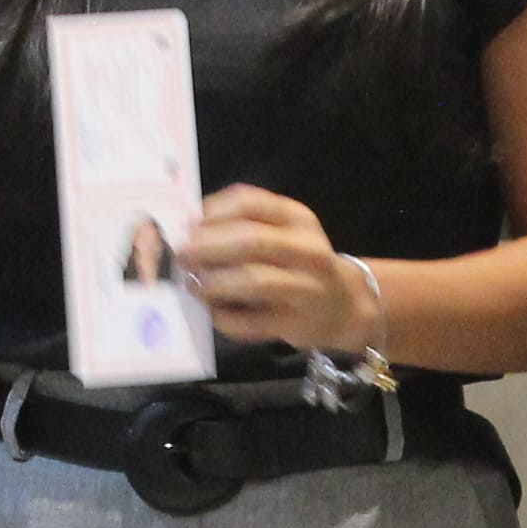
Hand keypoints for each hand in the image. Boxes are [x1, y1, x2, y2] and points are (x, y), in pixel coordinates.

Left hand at [176, 186, 379, 354]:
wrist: (344, 305)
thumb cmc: (299, 264)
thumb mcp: (283, 233)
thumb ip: (243, 225)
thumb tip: (188, 229)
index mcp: (298, 219)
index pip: (250, 203)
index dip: (212, 212)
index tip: (187, 224)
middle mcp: (307, 250)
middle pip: (251, 240)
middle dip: (208, 247)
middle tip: (181, 255)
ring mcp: (306, 288)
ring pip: (254, 280)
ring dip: (214, 283)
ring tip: (193, 284)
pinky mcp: (296, 324)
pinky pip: (251, 321)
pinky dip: (224, 317)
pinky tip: (213, 311)